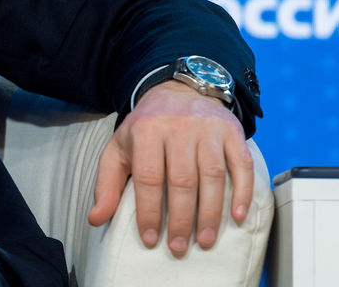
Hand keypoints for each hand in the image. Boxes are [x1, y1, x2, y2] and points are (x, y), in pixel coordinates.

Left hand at [86, 81, 253, 255]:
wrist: (177, 91)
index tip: (150, 239)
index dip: (149, 212)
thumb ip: (106, 184)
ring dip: (210, 213)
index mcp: (146, 131)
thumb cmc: (146, 128)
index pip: (149, 178)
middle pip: (182, 180)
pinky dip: (243, 192)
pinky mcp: (232, 132)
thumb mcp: (118, 149)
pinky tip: (238, 216)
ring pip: (213, 176)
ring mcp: (208, 129)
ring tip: (205, 240)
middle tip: (179, 247)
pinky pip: (241, 164)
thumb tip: (95, 218)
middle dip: (180, 219)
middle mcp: (178, 127)